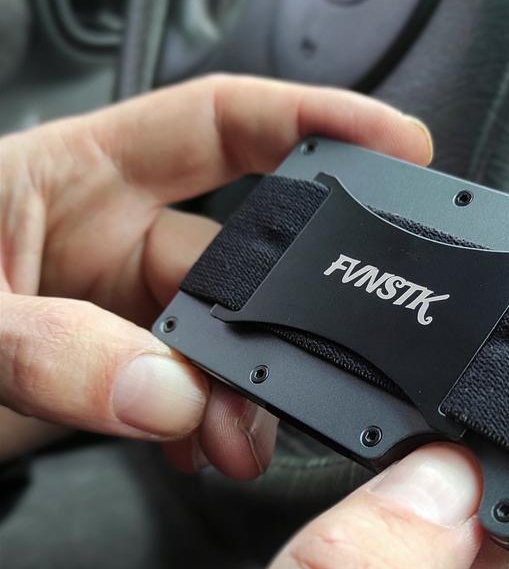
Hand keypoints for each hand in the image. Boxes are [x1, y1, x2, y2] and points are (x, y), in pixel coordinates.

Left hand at [0, 75, 431, 467]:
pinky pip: (176, 393)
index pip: (223, 123)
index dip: (318, 120)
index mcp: (71, 170)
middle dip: (284, 307)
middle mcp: (97, 235)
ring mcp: (100, 310)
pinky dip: (202, 425)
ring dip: (241, 389)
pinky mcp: (93, 376)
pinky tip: (205, 449)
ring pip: (214, 340)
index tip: (398, 144)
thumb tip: (165, 389)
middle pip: (235, 256)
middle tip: (315, 360)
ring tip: (244, 434)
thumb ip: (50, 346)